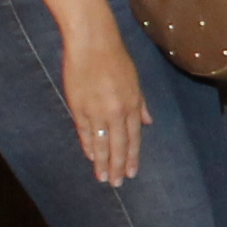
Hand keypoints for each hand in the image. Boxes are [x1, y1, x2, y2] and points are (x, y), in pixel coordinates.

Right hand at [61, 20, 148, 184]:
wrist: (92, 42)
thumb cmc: (115, 58)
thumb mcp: (135, 80)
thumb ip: (141, 104)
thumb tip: (148, 122)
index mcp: (132, 104)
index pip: (134, 138)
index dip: (132, 157)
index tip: (131, 173)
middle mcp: (116, 111)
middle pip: (118, 145)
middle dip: (118, 166)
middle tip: (116, 184)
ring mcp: (97, 110)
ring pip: (100, 142)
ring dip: (101, 162)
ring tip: (102, 178)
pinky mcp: (78, 106)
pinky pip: (84, 132)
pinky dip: (88, 145)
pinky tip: (90, 157)